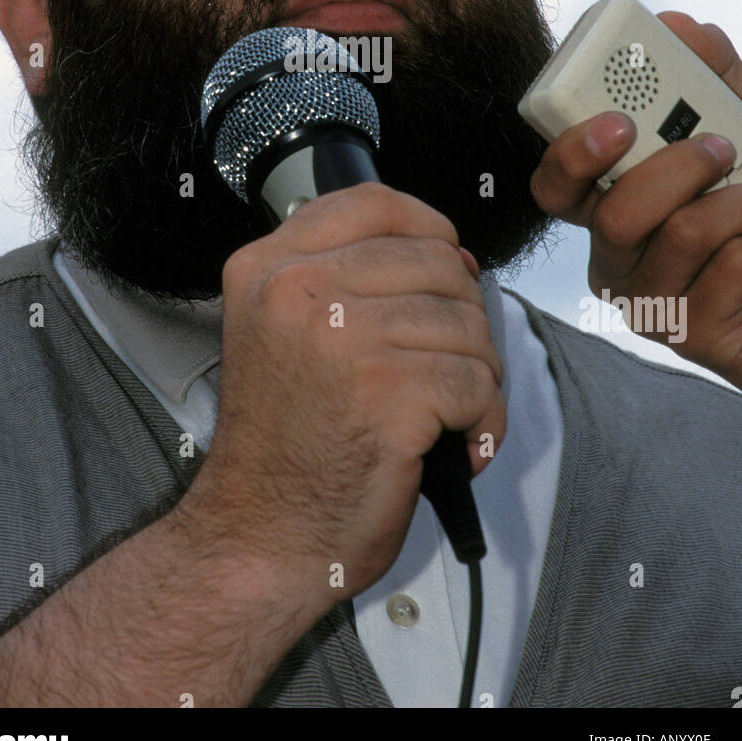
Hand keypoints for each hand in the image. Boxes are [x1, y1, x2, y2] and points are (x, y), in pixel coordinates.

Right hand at [192, 183, 504, 607]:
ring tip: (444, 417)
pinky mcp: (387, 392)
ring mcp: (342, 338)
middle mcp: (297, 291)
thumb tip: (453, 257)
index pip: (373, 202)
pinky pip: (477, 381)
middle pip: (436, 262)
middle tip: (441, 372)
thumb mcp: (285, 332)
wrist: (258, 538)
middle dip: (461, 320)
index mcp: (267, 268)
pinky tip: (453, 445)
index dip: (427, 228)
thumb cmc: (284, 448)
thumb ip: (348, 280)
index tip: (442, 267)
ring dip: (476, 377)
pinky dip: (483, 421)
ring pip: (467, 323)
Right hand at [529, 12, 741, 396]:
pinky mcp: (691, 337)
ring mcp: (650, 302)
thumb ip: (716, 79)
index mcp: (610, 205)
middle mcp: (617, 257)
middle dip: (675, 169)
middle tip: (719, 147)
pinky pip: (730, 267)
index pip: (555, 187)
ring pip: (681, 233)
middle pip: (614, 214)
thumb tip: (683, 25)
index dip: (571, 155)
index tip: (617, 122)